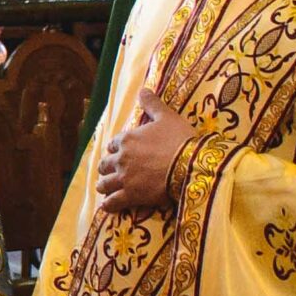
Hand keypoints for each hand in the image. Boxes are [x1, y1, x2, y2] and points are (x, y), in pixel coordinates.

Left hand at [95, 91, 193, 213]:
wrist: (191, 165)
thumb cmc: (180, 139)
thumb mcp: (167, 117)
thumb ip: (152, 104)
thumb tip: (143, 89)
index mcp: (127, 139)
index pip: (112, 144)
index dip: (115, 148)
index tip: (119, 152)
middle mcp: (120, 158)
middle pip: (105, 164)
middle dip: (107, 168)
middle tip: (110, 172)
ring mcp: (123, 178)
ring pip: (104, 183)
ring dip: (104, 185)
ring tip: (105, 188)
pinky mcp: (130, 195)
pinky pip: (112, 203)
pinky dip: (109, 205)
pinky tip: (108, 206)